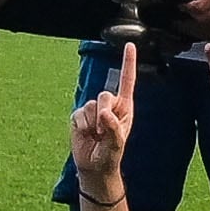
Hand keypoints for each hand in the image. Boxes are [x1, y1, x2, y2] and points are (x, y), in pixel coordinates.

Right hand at [69, 42, 139, 184]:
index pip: (127, 81)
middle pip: (104, 95)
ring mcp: (93, 110)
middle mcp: (109, 105)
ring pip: (90, 106)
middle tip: (103, 132)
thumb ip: (113, 128)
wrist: (94, 165)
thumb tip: (104, 114)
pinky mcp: (79, 116)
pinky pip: (78, 115)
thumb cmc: (111, 153)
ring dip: (92, 124)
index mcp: (124, 107)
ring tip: (96, 136)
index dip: (128, 63)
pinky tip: (86, 135)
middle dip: (104, 113)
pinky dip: (82, 127)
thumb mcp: (116, 143)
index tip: (130, 45)